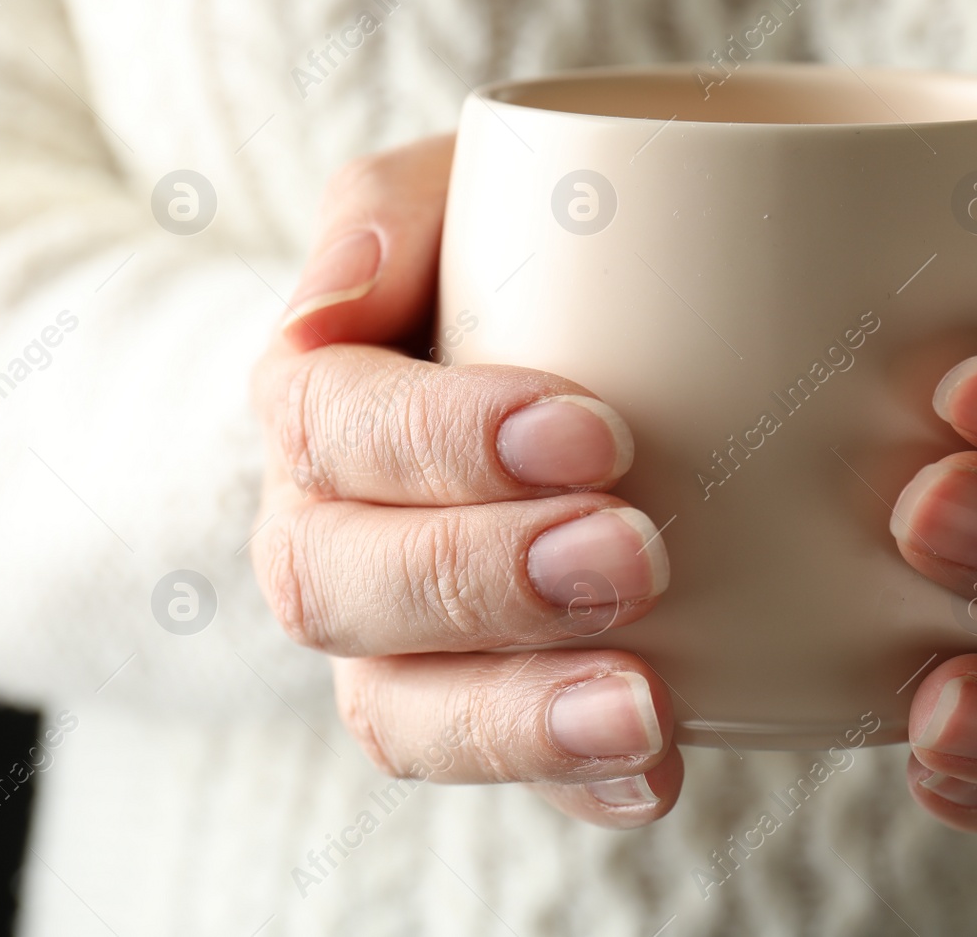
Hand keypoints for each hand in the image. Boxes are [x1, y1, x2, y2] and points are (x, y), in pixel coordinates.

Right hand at [250, 136, 680, 827]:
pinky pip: (498, 770)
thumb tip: (334, 295)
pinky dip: (571, 784)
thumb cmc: (510, 259)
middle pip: (341, 584)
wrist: (563, 341)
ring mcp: (396, 641)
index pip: (332, 426)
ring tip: (645, 706)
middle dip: (485, 578)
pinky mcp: (485, 705)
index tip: (595, 431)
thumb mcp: (463, 193)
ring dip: (517, 715)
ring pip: (398, 710)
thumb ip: (393, 206)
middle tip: (634, 553)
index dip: (442, 441)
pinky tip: (657, 774)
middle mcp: (329, 534)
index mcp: (319, 405)